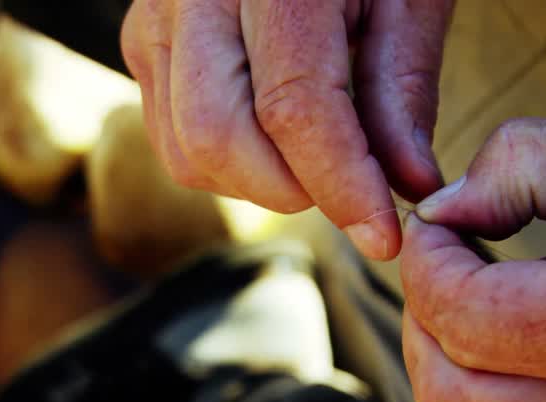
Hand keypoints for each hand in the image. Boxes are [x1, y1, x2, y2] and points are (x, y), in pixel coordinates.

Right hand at [120, 0, 452, 259]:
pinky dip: (227, 162)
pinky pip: (171, 139)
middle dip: (293, 190)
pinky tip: (272, 134)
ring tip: (316, 154)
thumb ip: (402, 89)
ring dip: (260, 182)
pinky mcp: (139, 42)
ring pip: (188, 151)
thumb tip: (406, 188)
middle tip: (352, 188)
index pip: (294, 107)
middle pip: (218, 139)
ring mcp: (154, 18)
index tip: (384, 236)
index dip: (340, 185)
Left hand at [401, 118, 545, 401]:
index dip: (425, 260)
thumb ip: (521, 166)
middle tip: (445, 264)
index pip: (461, 314)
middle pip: (445, 387)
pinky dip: (496, 382)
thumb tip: (440, 213)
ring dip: (448, 351)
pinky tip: (536, 339)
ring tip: (479, 294)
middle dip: (421, 315)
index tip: (442, 225)